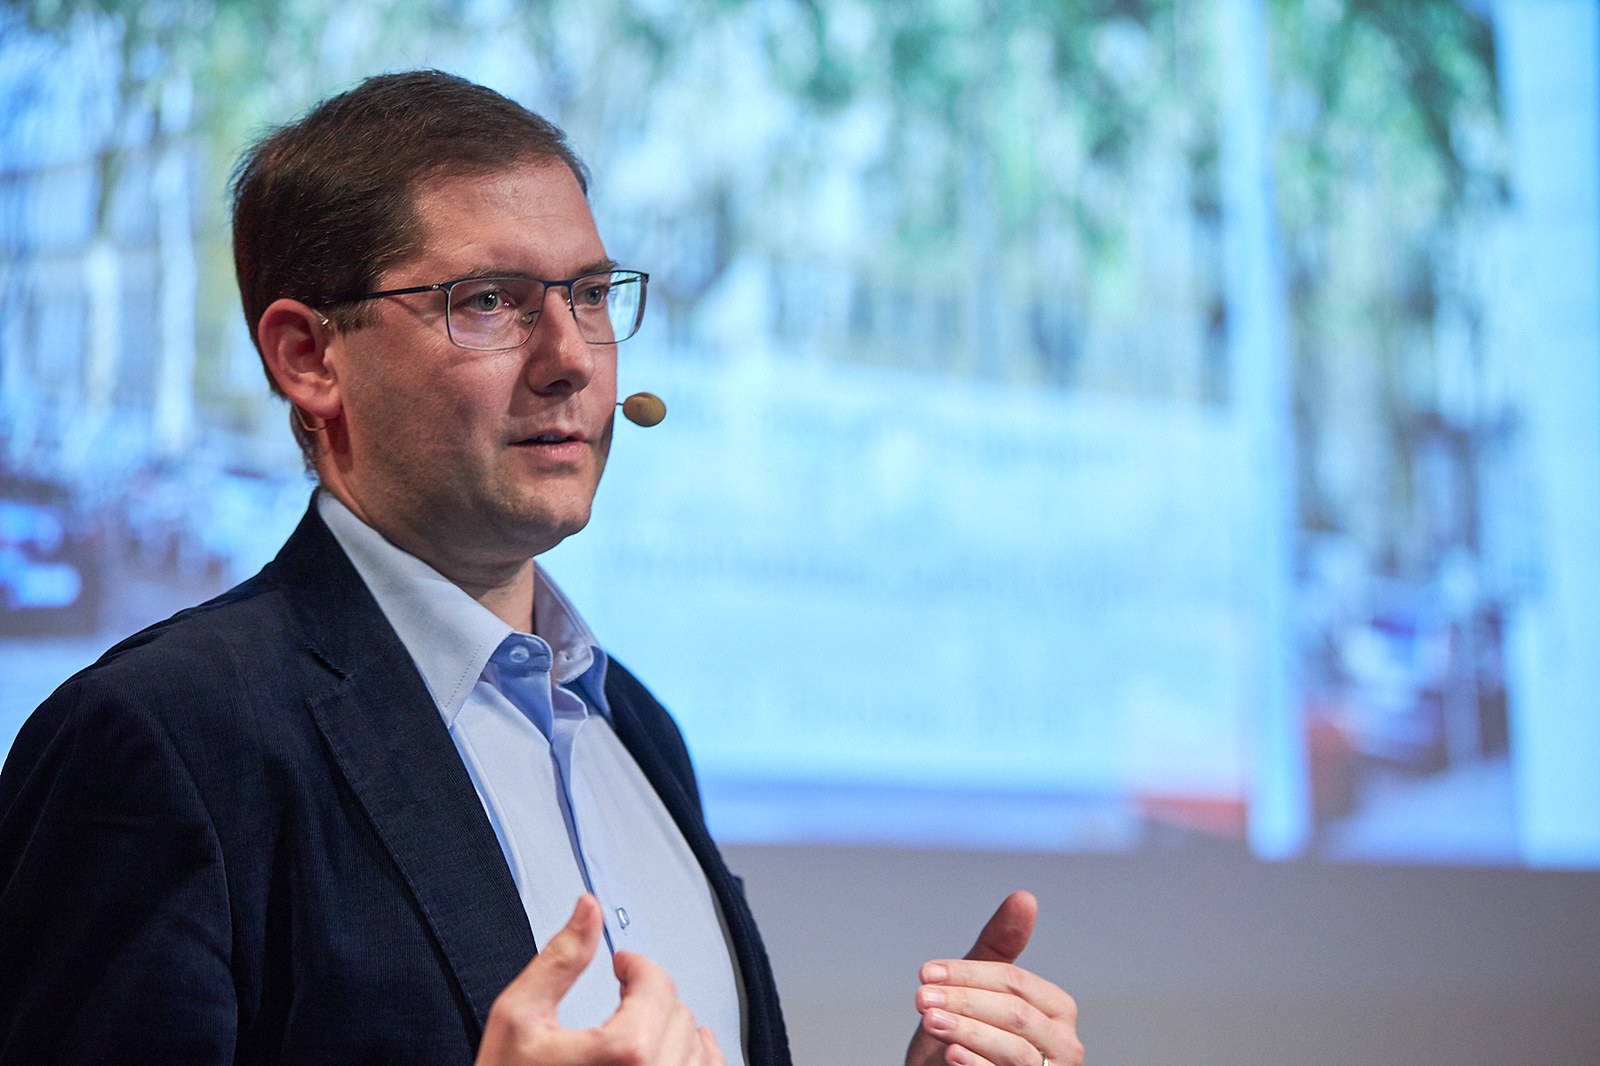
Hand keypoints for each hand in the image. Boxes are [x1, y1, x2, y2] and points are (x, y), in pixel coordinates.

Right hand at [477, 895, 725, 1065]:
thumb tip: (588, 910)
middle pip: (679, 1015)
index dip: (637, 966)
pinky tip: (675, 1054)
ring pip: (698, 1050)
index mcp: (624, 1055)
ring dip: (674, 1030)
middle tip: (622, 996)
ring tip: (643, 1026)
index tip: (622, 965)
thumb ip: (560, 959)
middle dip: (650, 998)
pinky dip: (699, 1061)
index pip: (656, 987)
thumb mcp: (518, 1018)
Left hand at [906, 891, 1081, 1065]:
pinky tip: (951, 1054)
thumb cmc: (968, 1037)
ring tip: (931, 1021)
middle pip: (1015, 1014)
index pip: (1015, 983)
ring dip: (967, 1031)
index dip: (968, 975)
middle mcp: (1064, 1044)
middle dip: (964, 1002)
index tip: (925, 973)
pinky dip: (977, 1065)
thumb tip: (1025, 897)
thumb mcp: (977, 990)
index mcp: (1056, 1008)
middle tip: (921, 998)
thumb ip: (999, 946)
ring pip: (1014, 1049)